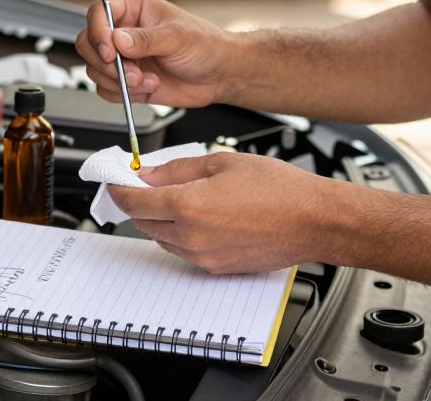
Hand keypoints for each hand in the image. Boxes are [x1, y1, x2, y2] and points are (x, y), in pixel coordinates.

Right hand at [74, 0, 232, 107]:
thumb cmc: (205, 45)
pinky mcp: (125, 79)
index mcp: (132, 6)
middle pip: (87, 42)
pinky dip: (123, 94)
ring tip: (146, 80)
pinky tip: (149, 86)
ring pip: (94, 68)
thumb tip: (117, 40)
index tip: (110, 52)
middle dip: (106, 62)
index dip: (99, 32)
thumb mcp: (178, 37)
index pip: (99, 12)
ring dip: (118, 80)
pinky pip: (105, 89)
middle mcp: (122, 29)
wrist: (219, 74)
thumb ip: (146, 39)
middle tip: (128, 72)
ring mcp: (123, 56)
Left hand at [106, 152, 342, 273]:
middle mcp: (192, 237)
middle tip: (149, 184)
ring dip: (162, 220)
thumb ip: (177, 169)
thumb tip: (148, 173)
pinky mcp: (218, 269)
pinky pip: (185, 252)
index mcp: (188, 206)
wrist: (313, 220)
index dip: (119, 189)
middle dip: (141, 203)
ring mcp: (204, 257)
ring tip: (184, 198)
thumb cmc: (279, 189)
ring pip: (163, 239)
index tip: (116, 181)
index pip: (134, 202)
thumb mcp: (221, 162)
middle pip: (143, 223)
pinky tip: (203, 216)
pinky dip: (182, 235)